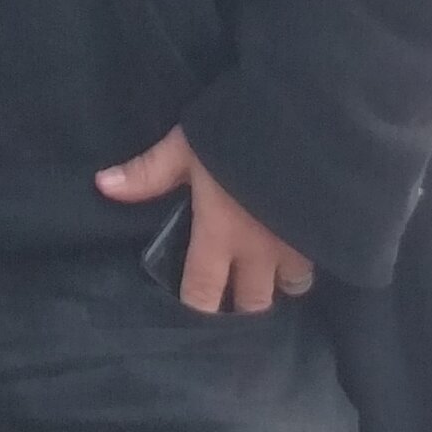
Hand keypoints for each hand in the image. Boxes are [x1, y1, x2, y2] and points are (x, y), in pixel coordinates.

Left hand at [95, 128, 314, 315]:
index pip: (203, 294)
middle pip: (252, 304)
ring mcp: (300, 245)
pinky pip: (321, 263)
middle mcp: (261, 252)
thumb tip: (102, 186)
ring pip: (292, 287)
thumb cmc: (241, 133)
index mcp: (221, 236)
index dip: (197, 309)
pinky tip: (306, 248)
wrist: (308, 122)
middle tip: (232, 300)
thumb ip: (149, 172)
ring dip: (280, 285)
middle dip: (241, 308)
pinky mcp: (329, 232)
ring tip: (271, 275)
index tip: (194, 310)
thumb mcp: (188, 145)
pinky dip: (310, 262)